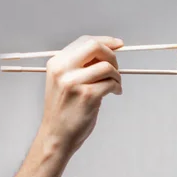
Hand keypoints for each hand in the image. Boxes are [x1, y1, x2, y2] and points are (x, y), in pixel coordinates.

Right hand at [38, 35, 123, 155]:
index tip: (119, 44)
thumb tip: (106, 52)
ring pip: (106, 66)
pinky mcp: (87, 95)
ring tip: (115, 85)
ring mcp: (74, 82)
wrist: (57, 135)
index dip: (105, 41)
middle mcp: (63, 70)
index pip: (85, 41)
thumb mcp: (64, 81)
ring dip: (117, 75)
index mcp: (57, 63)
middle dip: (112, 55)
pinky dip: (117, 87)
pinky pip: (111, 83)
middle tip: (116, 69)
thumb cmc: (64, 110)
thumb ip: (80, 65)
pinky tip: (115, 92)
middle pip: (95, 46)